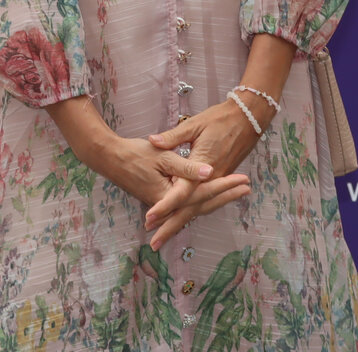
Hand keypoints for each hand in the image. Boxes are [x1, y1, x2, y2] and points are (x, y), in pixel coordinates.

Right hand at [44, 95, 251, 250]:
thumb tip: (209, 172)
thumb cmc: (134, 153)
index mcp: (170, 193)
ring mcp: (166, 202)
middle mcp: (169, 203)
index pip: (203, 192)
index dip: (224, 186)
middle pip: (203, 203)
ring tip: (239, 192)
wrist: (110, 158)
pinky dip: (204, 200)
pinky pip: (189, 204)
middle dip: (226, 196)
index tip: (243, 180)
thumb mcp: (161, 155)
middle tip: (248, 189)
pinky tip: (214, 195)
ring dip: (218, 199)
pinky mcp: (163, 198)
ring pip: (197, 205)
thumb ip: (185, 166)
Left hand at [143, 98, 266, 243]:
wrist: (248, 118)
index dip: (164, 206)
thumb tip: (153, 141)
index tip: (149, 218)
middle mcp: (210, 179)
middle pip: (189, 209)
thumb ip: (173, 137)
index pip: (181, 193)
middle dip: (170, 226)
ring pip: (197, 208)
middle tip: (154, 244)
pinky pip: (205, 201)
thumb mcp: (195, 124)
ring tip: (163, 236)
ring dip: (180, 222)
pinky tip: (183, 217)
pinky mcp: (220, 178)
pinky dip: (192, 212)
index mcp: (202, 167)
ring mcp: (217, 181)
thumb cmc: (220, 118)